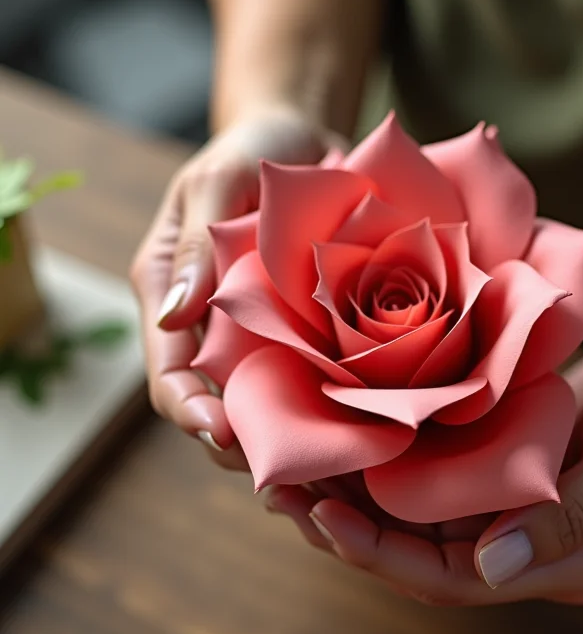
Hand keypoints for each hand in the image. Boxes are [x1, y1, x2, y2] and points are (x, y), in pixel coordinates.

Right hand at [130, 107, 345, 468]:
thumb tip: (170, 318)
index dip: (191, 413)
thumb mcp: (219, 181)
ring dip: (292, 450)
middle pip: (221, 408)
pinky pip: (315, 386)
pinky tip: (361, 446)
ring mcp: (261, 338)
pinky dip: (330, 419)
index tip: (225, 436)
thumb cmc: (253, 153)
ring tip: (328, 485)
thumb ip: (194, 246)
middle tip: (290, 484)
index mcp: (174, 298)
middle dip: (247, 451)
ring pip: (269, 410)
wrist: (306, 147)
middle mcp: (214, 330)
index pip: (171, 375)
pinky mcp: (306, 337)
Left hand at [268, 340, 582, 604]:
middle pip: (414, 547)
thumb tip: (491, 564)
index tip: (327, 519)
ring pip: (410, 508)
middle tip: (282, 490)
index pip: (454, 577)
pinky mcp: (491, 456)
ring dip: (351, 488)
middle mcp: (515, 537)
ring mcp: (499, 496)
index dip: (385, 554)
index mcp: (553, 559)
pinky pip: (427, 464)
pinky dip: (382, 452)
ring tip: (291, 462)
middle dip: (345, 525)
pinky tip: (341, 427)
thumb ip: (569, 520)